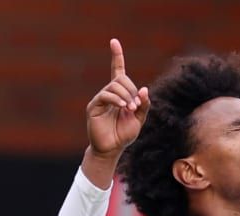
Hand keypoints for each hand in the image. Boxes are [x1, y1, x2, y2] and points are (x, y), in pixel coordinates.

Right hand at [85, 39, 148, 170]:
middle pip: (121, 80)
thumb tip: (145, 90)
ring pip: (114, 86)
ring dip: (126, 96)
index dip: (117, 57)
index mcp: (120, 95)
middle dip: (131, 90)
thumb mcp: (138, 120)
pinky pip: (106, 95)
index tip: (114, 41)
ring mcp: (101, 99)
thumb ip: (143, 106)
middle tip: (135, 106)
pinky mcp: (94, 106)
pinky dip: (116, 99)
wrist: (111, 149)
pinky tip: (123, 106)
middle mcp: (109, 93)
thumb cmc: (124, 135)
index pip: (118, 71)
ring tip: (130, 109)